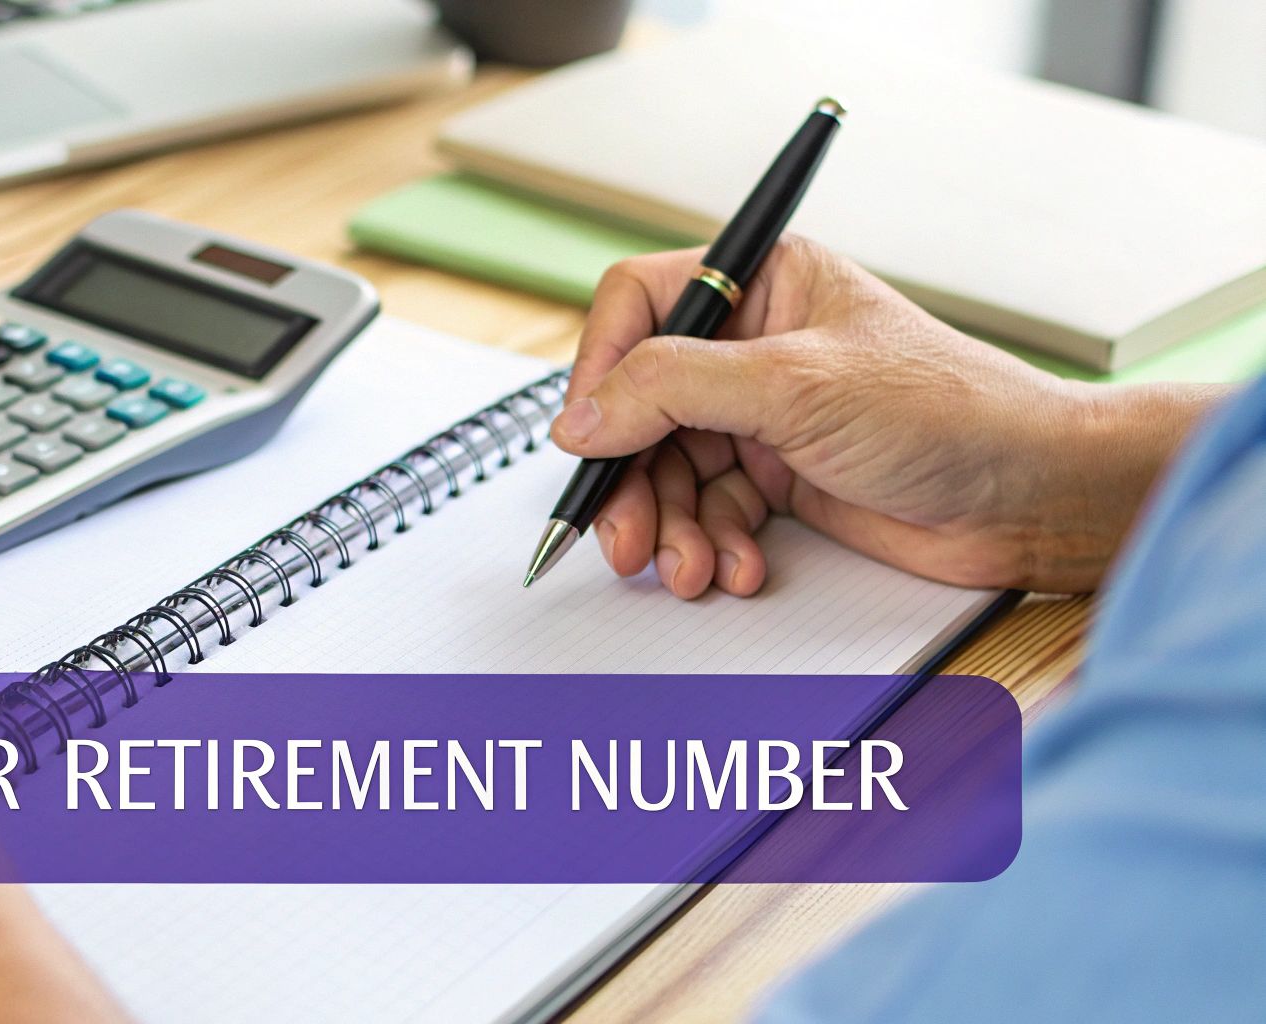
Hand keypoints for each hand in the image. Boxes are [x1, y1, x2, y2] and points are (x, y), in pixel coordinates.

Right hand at [550, 238, 1224, 595]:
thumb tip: (581, 416)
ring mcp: (764, 415)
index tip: (586, 434)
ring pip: (668, 469)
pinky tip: (735, 567)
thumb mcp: (796, 386)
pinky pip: (708, 511)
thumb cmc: (950, 412)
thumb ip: (673, 391)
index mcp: (763, 282)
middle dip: (631, 478)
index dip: (601, 370)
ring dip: (670, 526)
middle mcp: (753, 345)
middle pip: (640, 404)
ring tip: (689, 567)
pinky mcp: (779, 477)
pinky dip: (711, 544)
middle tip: (624, 536)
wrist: (1030, 499)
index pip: (639, 306)